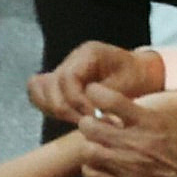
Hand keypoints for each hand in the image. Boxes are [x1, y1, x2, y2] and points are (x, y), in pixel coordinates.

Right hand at [28, 43, 167, 122]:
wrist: (137, 72)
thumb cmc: (135, 77)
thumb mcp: (127, 85)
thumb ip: (104, 96)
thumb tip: (89, 112)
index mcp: (88, 54)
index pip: (68, 77)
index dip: (76, 100)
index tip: (91, 115)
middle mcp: (71, 59)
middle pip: (50, 85)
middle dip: (65, 108)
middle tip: (84, 123)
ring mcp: (62, 68)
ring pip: (39, 89)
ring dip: (54, 109)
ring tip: (76, 120)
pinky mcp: (58, 81)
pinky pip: (39, 93)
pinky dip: (47, 107)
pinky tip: (67, 116)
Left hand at [77, 85, 176, 176]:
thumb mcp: (171, 124)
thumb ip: (145, 115)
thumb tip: (124, 104)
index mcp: (149, 123)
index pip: (112, 100)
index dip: (96, 92)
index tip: (93, 90)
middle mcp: (134, 143)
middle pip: (91, 126)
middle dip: (88, 123)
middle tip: (92, 125)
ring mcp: (127, 167)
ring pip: (88, 151)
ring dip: (88, 146)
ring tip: (95, 146)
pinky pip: (93, 175)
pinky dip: (91, 168)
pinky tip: (99, 165)